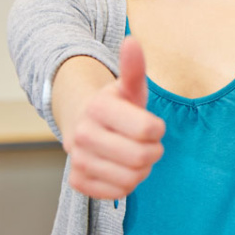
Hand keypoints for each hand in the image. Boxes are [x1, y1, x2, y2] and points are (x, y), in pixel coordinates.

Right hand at [66, 37, 164, 198]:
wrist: (86, 124)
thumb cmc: (118, 105)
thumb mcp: (129, 86)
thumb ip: (134, 67)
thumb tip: (132, 41)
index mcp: (98, 108)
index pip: (149, 130)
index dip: (157, 130)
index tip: (152, 125)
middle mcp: (82, 134)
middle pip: (142, 157)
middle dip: (154, 151)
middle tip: (149, 144)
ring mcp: (77, 159)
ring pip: (131, 178)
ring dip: (142, 169)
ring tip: (135, 155)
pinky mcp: (77, 181)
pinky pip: (116, 193)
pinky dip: (126, 184)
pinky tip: (121, 168)